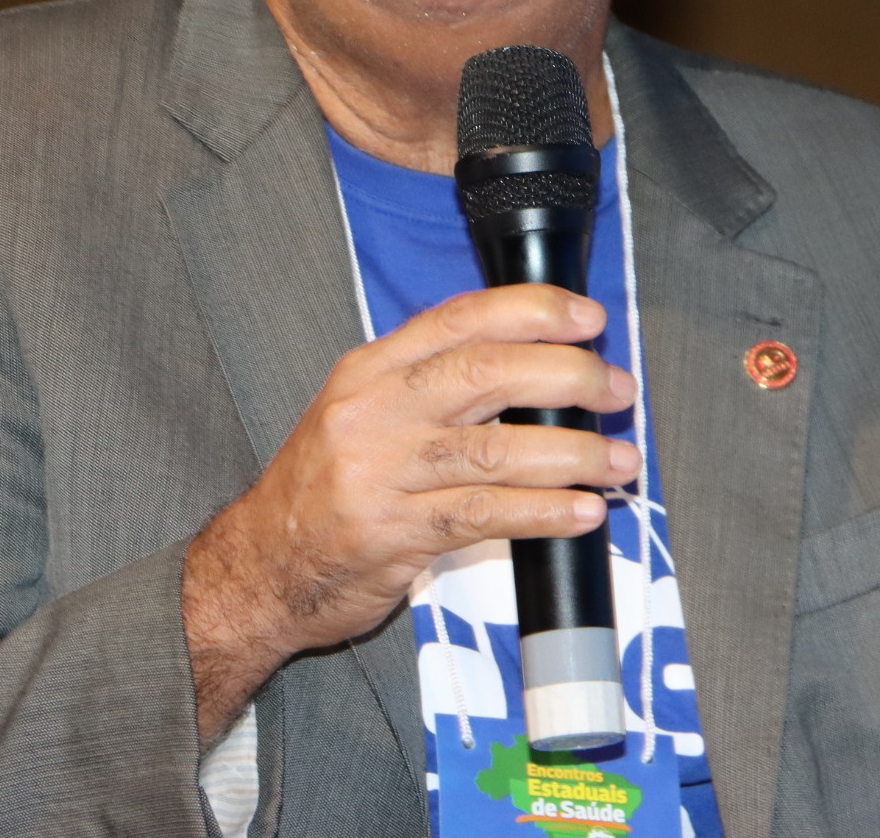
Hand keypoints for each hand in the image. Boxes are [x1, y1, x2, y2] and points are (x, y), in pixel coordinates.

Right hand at [181, 283, 638, 739]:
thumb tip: (540, 365)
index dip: (534, 311)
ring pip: (495, 449)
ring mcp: (381, 474)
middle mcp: (374, 412)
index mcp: (370, 369)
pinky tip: (582, 512)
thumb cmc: (325, 486)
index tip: (589, 318)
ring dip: (574, 453)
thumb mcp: (361, 411)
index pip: (461, 318)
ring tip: (621, 460)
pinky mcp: (393, 534)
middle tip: (617, 390)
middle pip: (487, 374)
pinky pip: (485, 515)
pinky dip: (544, 511)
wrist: (258, 568)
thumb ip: (433, 382)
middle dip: (568, 376)